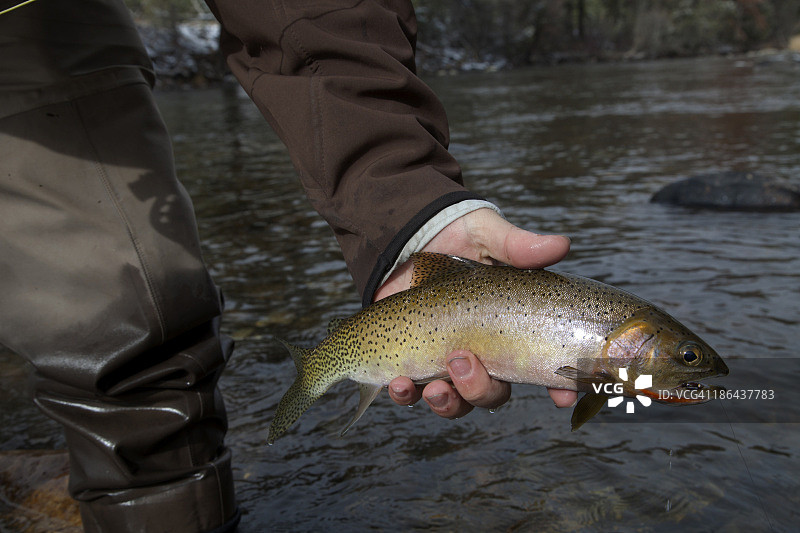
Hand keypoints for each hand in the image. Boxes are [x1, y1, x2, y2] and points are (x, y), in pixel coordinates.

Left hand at [374, 208, 576, 417]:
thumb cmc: (454, 234)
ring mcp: (443, 359)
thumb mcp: (486, 234)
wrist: (405, 234)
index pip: (539, 364)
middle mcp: (480, 351)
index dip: (557, 385)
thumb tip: (561, 244)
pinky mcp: (408, 359)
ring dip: (447, 403)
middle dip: (481, 390)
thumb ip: (517, 246)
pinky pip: (410, 393)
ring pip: (454, 402)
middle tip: (463, 361)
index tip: (561, 395)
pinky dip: (406, 395)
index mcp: (507, 327)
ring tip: (434, 388)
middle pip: (493, 393)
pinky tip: (399, 383)